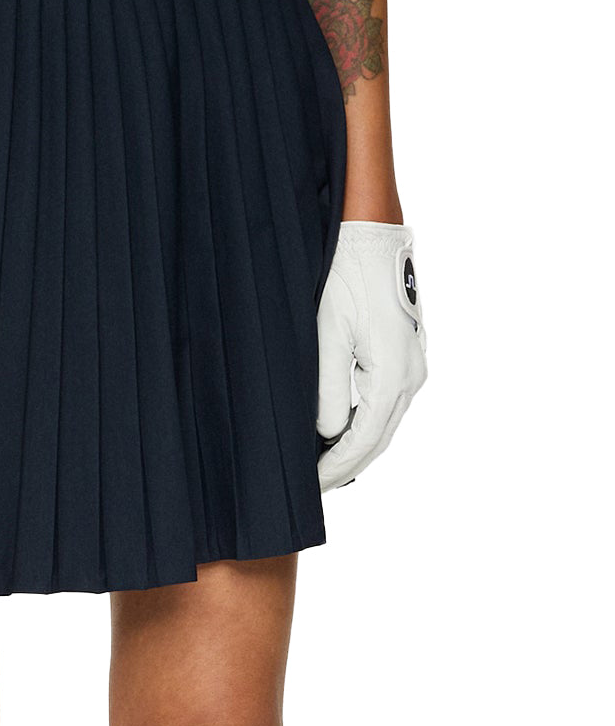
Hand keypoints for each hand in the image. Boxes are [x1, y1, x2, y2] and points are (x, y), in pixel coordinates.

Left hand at [316, 221, 426, 490]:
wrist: (371, 238)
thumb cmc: (345, 280)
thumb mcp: (327, 337)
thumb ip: (327, 392)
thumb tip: (327, 435)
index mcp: (393, 376)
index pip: (363, 440)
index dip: (336, 467)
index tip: (311, 487)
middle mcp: (412, 377)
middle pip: (378, 438)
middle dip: (346, 465)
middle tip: (314, 488)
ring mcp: (414, 367)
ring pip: (384, 423)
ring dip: (356, 448)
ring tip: (324, 468)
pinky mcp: (407, 356)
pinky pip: (386, 403)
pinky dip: (365, 425)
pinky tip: (341, 433)